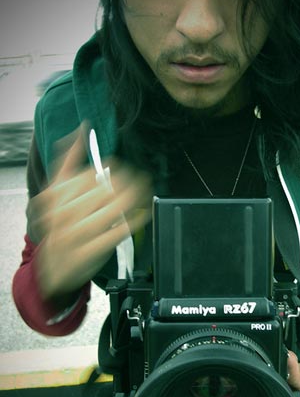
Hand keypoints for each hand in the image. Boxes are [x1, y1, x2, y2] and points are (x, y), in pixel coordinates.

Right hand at [32, 127, 151, 301]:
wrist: (54, 268)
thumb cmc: (60, 225)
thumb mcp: (56, 193)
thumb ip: (68, 160)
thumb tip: (83, 129)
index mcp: (55, 196)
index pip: (91, 174)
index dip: (114, 169)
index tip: (127, 167)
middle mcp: (64, 214)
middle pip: (106, 190)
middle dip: (130, 182)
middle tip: (144, 179)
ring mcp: (77, 234)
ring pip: (114, 209)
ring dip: (137, 198)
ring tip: (148, 192)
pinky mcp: (92, 251)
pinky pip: (120, 231)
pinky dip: (136, 220)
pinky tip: (145, 213)